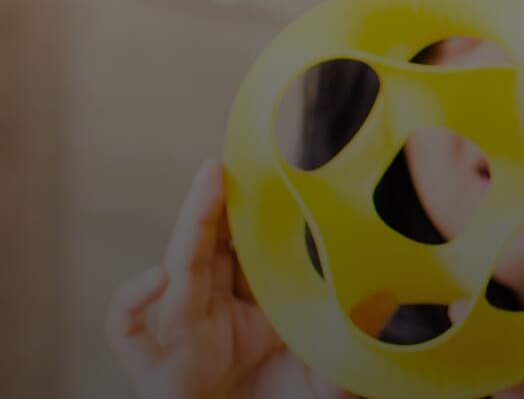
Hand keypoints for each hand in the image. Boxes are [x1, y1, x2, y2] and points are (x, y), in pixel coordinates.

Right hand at [106, 161, 337, 398]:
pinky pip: (126, 330)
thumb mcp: (325, 378)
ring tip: (210, 183)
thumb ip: (349, 345)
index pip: (249, 247)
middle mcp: (212, 310)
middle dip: (217, 201)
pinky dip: (130, 302)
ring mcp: (181, 334)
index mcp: (252, 305)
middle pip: (210, 245)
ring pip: (177, 268)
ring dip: (191, 223)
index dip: (256, 212)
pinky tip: (154, 280)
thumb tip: (384, 307)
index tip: (274, 172)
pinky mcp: (154, 367)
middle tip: (228, 160)